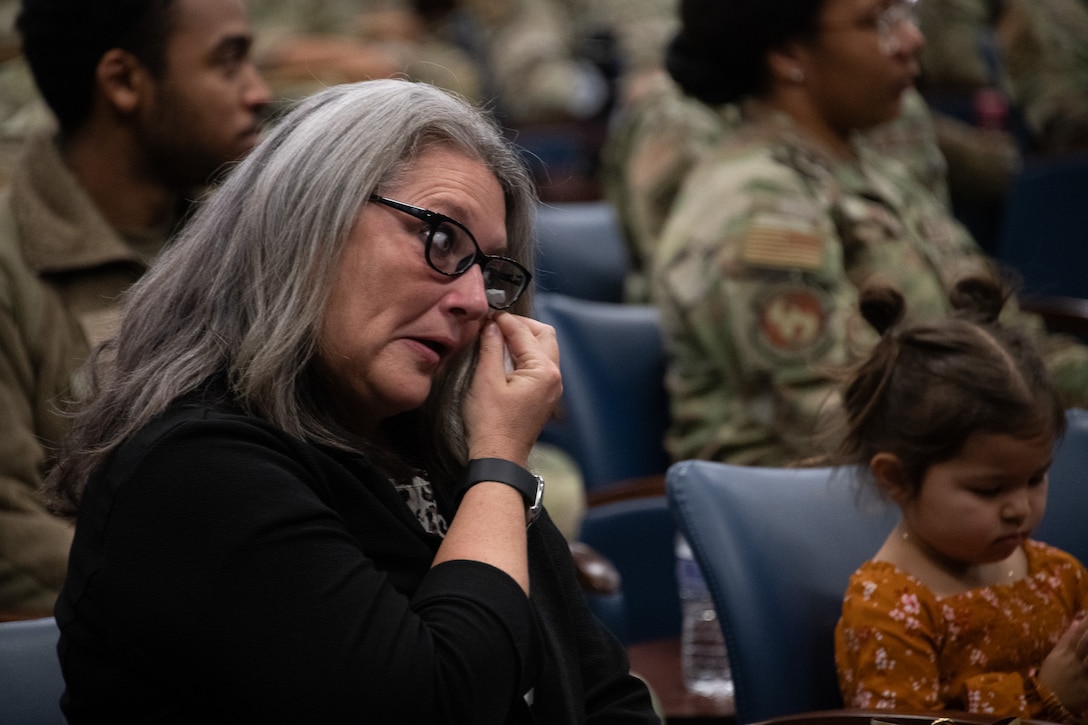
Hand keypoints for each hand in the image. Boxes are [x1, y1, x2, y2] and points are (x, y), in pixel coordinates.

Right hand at [462, 312, 560, 464]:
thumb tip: (492, 326)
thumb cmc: (491, 424)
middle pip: (544, 335)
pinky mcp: (544, 396)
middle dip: (521, 325)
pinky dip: (525, 356)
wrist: (498, 457)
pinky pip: (540, 366)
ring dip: (524, 340)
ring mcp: (552, 388)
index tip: (487, 316)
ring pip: (544, 349)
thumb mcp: (485, 380)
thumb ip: (490, 347)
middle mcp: (554, 377)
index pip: (524, 332)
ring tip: (498, 340)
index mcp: (543, 371)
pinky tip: (505, 358)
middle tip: (496, 325)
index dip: (504, 320)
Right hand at [1039, 612, 1087, 715]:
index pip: (1077, 633)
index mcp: (1065, 652)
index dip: (1086, 622)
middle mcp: (1073, 661)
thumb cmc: (1052, 677)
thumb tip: (1076, 622)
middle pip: (1085, 642)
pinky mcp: (1087, 690)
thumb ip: (1066, 639)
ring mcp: (1081, 675)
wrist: (1046, 702)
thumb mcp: (1054, 657)